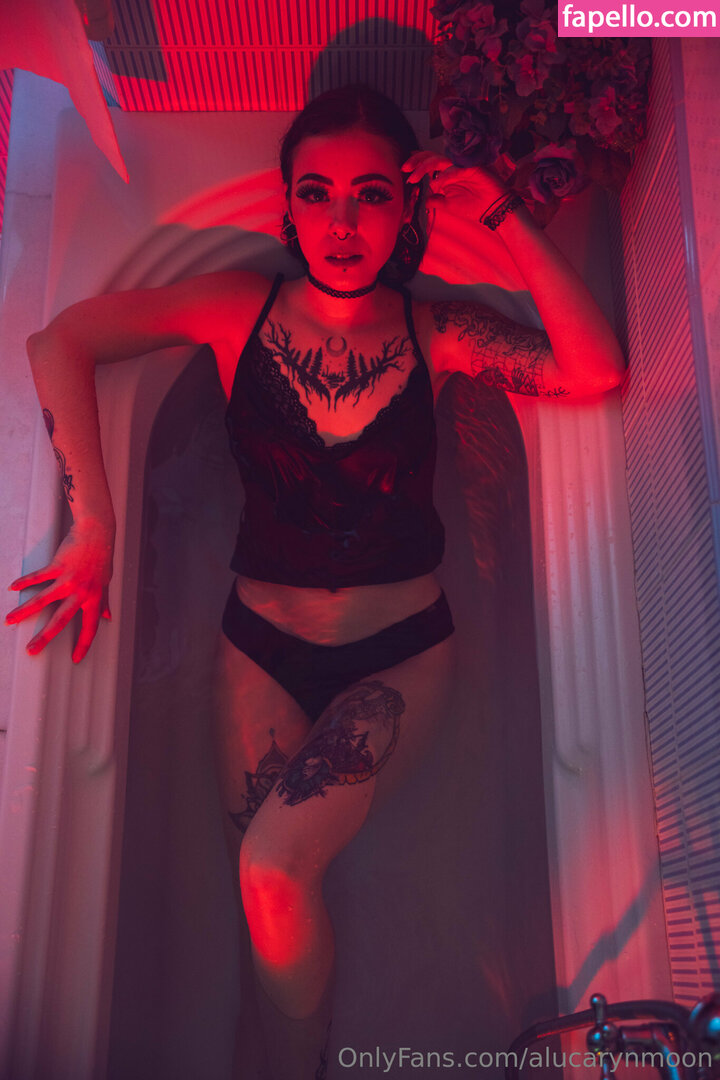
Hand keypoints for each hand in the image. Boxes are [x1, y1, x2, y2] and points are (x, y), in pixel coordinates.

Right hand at [5, 519, 113, 663]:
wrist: (97, 533)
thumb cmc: (101, 558)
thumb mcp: (105, 582)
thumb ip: (104, 602)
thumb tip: (107, 618)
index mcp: (94, 598)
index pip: (90, 627)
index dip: (84, 644)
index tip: (76, 659)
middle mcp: (81, 592)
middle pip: (61, 619)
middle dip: (45, 636)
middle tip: (31, 650)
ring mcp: (69, 579)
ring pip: (44, 600)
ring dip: (24, 611)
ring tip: (10, 620)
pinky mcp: (58, 566)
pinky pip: (38, 577)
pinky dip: (25, 582)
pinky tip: (13, 588)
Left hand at [401, 151, 510, 222]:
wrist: (494, 210)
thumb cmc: (474, 207)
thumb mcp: (449, 206)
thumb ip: (436, 200)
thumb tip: (425, 200)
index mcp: (446, 174)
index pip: (429, 164)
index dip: (416, 165)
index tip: (404, 172)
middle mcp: (453, 167)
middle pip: (431, 157)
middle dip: (416, 161)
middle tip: (405, 169)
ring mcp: (462, 166)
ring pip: (440, 160)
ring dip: (425, 167)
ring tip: (414, 177)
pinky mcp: (473, 168)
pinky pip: (456, 168)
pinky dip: (446, 175)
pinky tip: (437, 182)